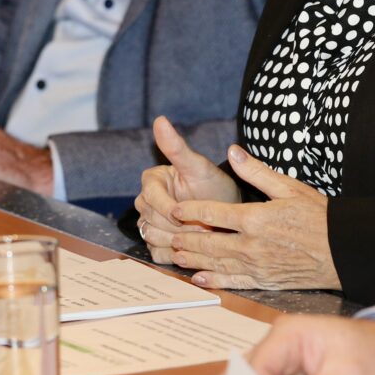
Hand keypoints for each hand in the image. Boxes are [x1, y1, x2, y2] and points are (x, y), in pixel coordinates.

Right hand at [136, 116, 238, 262]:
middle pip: (151, 220)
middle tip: (205, 227)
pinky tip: (194, 249)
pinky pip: (157, 254)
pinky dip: (175, 254)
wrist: (228, 210)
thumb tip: (160, 119)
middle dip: (179, 226)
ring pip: (152, 238)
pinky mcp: (156, 243)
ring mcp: (149, 223)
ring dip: (178, 241)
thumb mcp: (199, 166)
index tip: (194, 213)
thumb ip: (177, 147)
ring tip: (202, 236)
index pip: (153, 199)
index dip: (172, 209)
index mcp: (151, 181)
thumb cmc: (214, 185)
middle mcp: (145, 202)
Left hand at [168, 145, 338, 290]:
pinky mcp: (263, 280)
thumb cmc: (319, 215)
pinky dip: (212, 279)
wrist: (341, 249)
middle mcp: (251, 244)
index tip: (176, 208)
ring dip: (192, 258)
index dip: (191, 210)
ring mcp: (255, 265)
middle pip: (207, 241)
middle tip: (168, 234)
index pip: (213, 213)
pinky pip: (232, 281)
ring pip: (215, 262)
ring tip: (175, 254)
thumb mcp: (290, 187)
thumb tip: (233, 152)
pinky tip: (199, 278)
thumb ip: (257, 171)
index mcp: (255, 218)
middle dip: (185, 237)